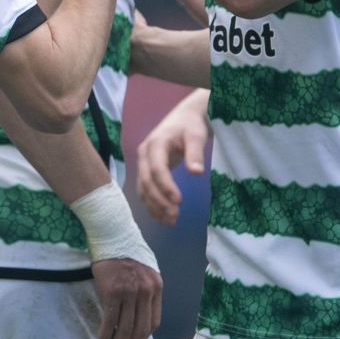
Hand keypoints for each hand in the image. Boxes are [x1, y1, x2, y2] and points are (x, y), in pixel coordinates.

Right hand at [91, 257, 162, 338]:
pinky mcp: (113, 290)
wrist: (112, 232)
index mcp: (157, 288)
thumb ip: (144, 291)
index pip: (153, 323)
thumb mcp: (144, 270)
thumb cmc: (125, 250)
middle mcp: (146, 291)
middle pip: (139, 330)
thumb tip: (136, 314)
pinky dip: (105, 334)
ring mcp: (130, 291)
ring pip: (125, 328)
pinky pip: (109, 318)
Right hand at [135, 92, 208, 223]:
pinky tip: (163, 217)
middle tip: (175, 216)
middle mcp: (144, 154)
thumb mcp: (196, 135)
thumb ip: (195, 153)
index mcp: (155, 144)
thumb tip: (196, 173)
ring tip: (170, 221)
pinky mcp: (147, 170)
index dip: (165, 186)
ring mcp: (143, 163)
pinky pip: (145, 190)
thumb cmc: (191, 125)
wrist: (185, 117)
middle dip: (159, 201)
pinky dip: (152, 204)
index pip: (156, 169)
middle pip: (147, 182)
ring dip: (154, 206)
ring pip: (143, 189)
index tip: (179, 201)